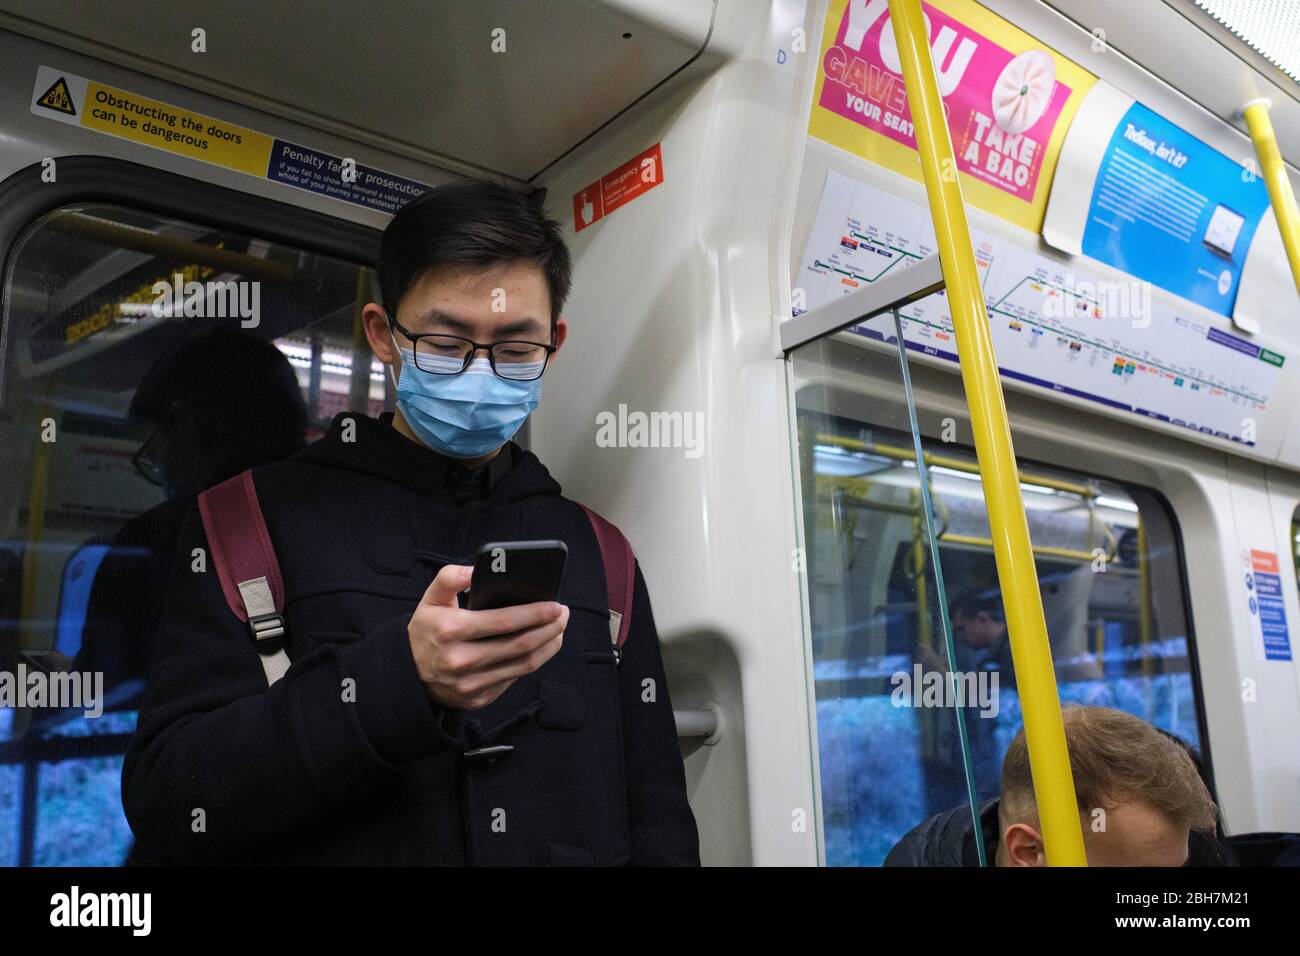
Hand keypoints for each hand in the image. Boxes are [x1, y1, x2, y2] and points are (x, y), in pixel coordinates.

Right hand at [407, 564, 567, 709]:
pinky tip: (542, 647)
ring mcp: (471, 684)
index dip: (535, 613)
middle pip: (520, 644)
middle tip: (563, 615)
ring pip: (523, 665)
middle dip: (549, 628)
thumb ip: (449, 577)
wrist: (408, 675)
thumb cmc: (426, 631)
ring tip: (559, 629)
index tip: (555, 605)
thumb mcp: (430, 599)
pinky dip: (533, 661)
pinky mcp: (478, 699)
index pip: (503, 622)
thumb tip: (476, 569)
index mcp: (451, 631)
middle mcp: (461, 660)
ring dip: (548, 646)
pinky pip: (514, 678)